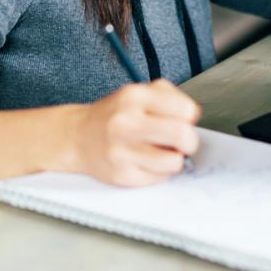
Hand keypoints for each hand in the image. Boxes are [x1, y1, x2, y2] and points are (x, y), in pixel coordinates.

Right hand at [69, 79, 200, 186]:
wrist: (77, 136)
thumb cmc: (115, 115)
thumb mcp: (138, 93)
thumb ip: (169, 98)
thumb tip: (193, 117)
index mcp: (134, 97)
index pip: (185, 110)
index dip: (190, 117)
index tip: (184, 120)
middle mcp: (126, 123)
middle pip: (182, 135)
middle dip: (190, 141)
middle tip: (183, 142)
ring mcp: (122, 151)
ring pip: (174, 162)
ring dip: (175, 159)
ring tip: (164, 152)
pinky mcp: (121, 175)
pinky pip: (158, 178)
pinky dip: (159, 171)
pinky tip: (146, 161)